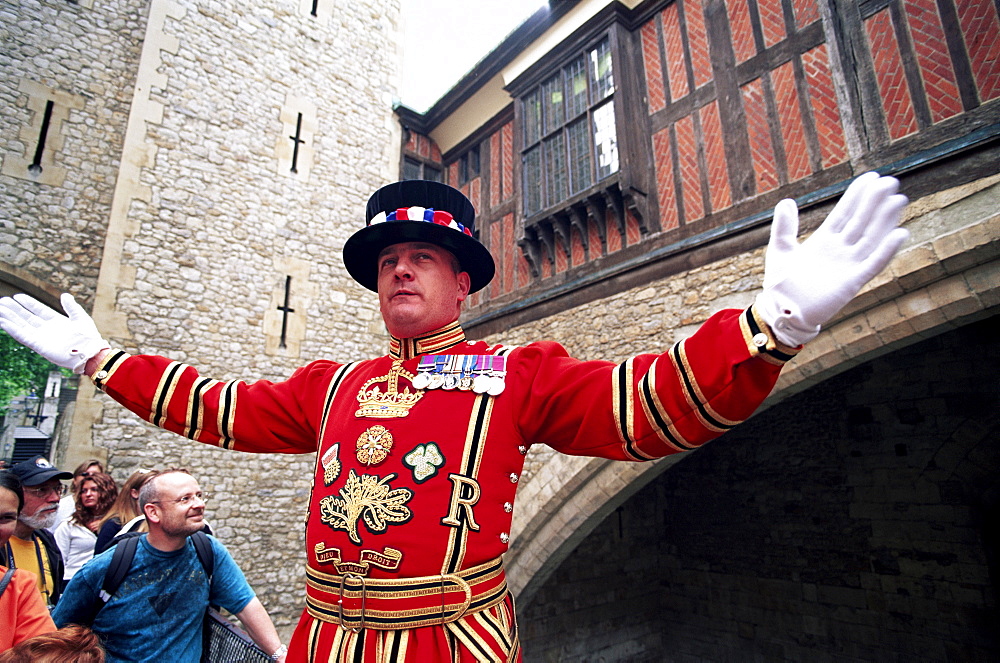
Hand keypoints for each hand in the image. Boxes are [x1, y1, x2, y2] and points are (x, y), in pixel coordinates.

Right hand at [0, 293, 108, 373]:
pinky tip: (3, 322)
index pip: (38, 309)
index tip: (17, 296)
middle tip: (2, 301)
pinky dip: (13, 329)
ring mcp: (41, 337)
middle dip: (14, 309)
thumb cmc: (89, 337)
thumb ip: (71, 306)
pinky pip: (22, 336)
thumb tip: (64, 294)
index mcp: (56, 321)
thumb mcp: (80, 317)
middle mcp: (46, 328)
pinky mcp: (38, 345)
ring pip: (22, 325)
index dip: (28, 303)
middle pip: (26, 317)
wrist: (90, 353)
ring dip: (10, 318)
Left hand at [755, 172, 909, 345]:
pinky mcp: (852, 282)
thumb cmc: (780, 284)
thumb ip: (784, 226)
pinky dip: (886, 250)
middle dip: (874, 202)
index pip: (845, 213)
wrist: (782, 311)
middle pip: (861, 221)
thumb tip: (787, 200)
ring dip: (884, 220)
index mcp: (824, 240)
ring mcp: (848, 265)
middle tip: (890, 181)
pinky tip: (899, 233)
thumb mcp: (780, 249)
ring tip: (897, 200)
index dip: (857, 195)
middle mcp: (840, 250)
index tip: (871, 177)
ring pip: (871, 238)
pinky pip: (874, 264)